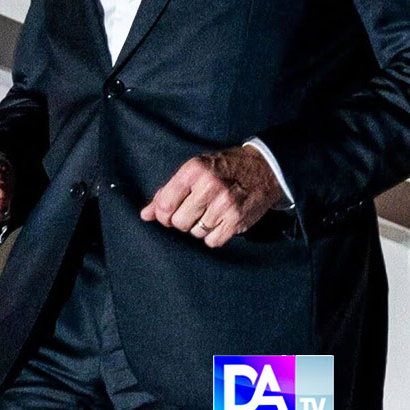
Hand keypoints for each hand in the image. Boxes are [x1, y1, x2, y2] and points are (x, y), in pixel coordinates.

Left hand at [140, 143, 281, 247]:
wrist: (264, 168)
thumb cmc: (224, 168)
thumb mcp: (195, 170)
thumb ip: (168, 192)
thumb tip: (145, 215)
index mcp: (194, 171)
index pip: (164, 205)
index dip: (163, 214)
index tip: (169, 213)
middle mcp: (209, 187)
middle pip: (178, 222)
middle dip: (182, 220)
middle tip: (194, 210)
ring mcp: (225, 205)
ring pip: (195, 233)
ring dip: (199, 227)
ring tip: (210, 212)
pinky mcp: (237, 221)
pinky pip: (212, 241)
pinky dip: (213, 235)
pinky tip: (220, 221)